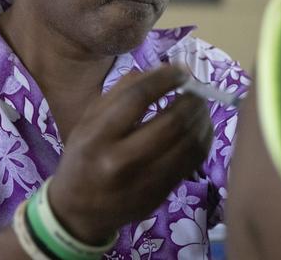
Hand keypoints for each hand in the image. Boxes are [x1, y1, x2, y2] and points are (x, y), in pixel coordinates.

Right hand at [48, 65, 213, 244]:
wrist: (78, 211)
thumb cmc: (83, 156)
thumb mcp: (89, 120)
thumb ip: (122, 91)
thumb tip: (165, 69)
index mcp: (98, 137)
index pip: (139, 97)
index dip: (165, 78)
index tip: (180, 69)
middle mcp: (121, 161)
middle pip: (172, 122)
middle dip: (192, 99)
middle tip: (196, 88)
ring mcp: (144, 182)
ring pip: (189, 143)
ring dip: (202, 118)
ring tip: (200, 105)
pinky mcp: (161, 194)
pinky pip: (193, 161)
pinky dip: (203, 139)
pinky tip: (200, 127)